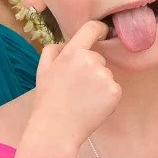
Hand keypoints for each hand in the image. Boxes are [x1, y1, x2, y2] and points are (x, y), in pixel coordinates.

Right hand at [31, 20, 120, 144]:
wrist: (57, 129)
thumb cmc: (48, 100)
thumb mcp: (42, 69)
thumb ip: (53, 50)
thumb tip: (66, 43)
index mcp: (72, 53)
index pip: (91, 29)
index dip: (99, 29)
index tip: (102, 32)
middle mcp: (91, 61)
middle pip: (98, 57)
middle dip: (91, 68)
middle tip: (77, 87)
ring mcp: (105, 76)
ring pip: (106, 74)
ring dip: (98, 83)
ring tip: (83, 99)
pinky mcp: (115, 92)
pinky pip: (113, 88)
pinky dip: (106, 97)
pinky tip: (92, 106)